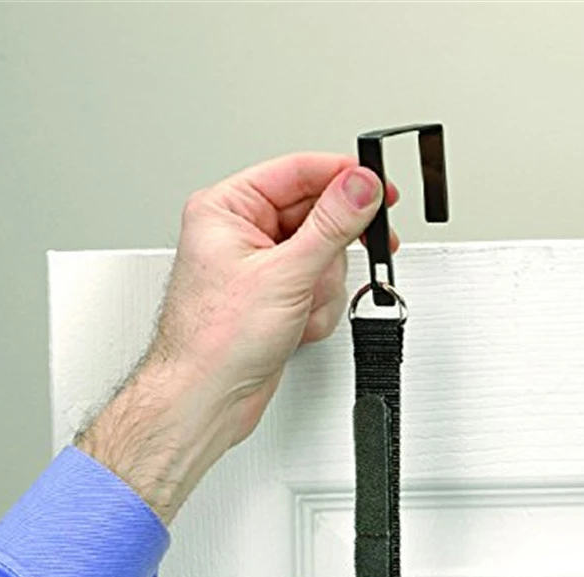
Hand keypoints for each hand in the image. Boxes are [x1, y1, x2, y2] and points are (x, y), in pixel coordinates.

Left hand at [76, 153, 398, 523]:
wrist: (206, 398)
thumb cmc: (214, 341)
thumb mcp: (284, 273)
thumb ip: (332, 225)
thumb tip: (360, 185)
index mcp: (227, 209)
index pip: (298, 172)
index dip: (343, 178)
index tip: (378, 187)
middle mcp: (242, 233)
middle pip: (317, 217)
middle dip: (327, 256)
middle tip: (329, 271)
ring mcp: (261, 268)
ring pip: (324, 258)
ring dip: (321, 290)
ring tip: (299, 309)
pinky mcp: (276, 298)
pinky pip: (319, 288)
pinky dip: (317, 310)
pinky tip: (296, 325)